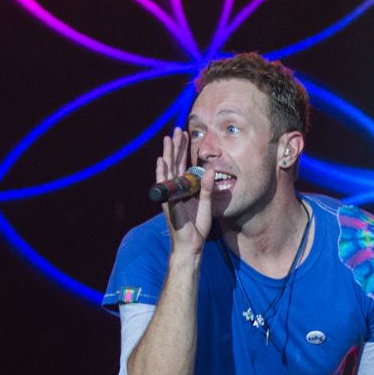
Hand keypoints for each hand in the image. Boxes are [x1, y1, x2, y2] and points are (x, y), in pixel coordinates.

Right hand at [157, 126, 212, 258]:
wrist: (191, 245)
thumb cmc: (197, 227)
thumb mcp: (206, 204)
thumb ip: (207, 188)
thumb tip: (211, 171)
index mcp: (184, 188)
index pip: (182, 164)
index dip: (184, 150)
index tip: (186, 134)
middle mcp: (174, 189)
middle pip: (174, 163)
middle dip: (176, 146)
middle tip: (177, 129)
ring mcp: (169, 195)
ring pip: (167, 169)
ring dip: (168, 153)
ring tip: (168, 138)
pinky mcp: (168, 202)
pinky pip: (164, 184)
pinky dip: (162, 172)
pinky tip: (161, 160)